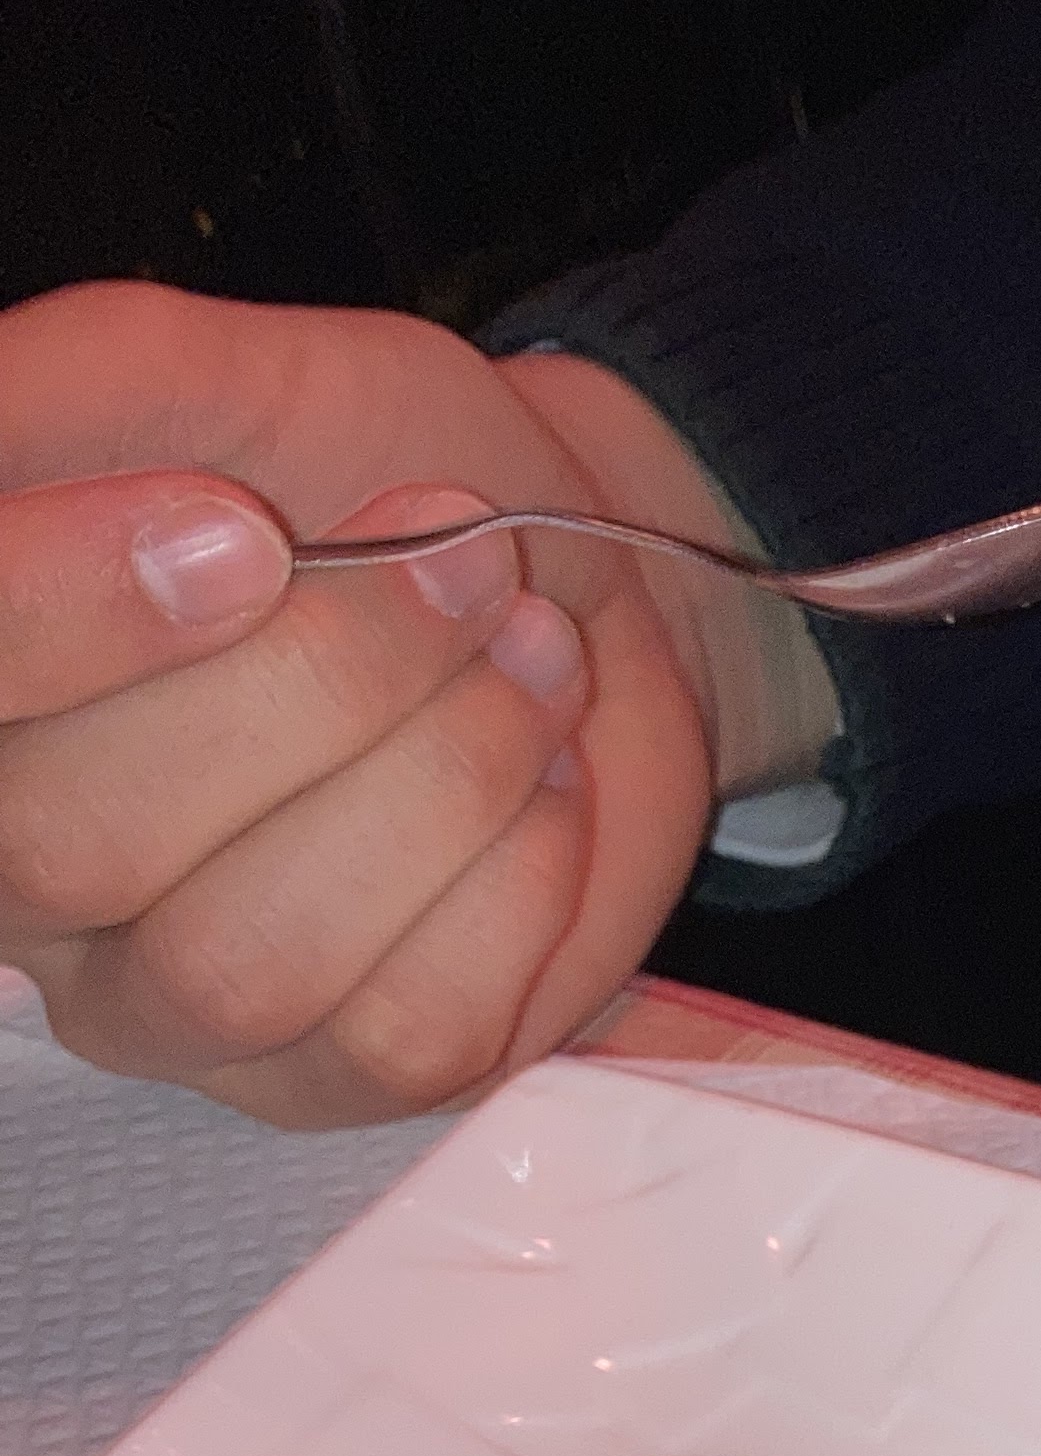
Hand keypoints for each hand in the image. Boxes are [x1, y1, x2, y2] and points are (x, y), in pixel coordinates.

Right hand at [0, 281, 827, 1127]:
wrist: (572, 575)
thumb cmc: (371, 472)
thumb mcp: (213, 376)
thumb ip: (70, 386)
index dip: (67, 614)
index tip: (247, 530)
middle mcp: (30, 873)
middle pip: (73, 847)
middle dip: (308, 693)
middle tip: (462, 568)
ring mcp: (172, 1001)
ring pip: (242, 964)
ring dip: (428, 791)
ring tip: (528, 660)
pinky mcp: (332, 1079)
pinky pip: (398, 1036)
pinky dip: (507, 892)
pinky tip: (547, 787)